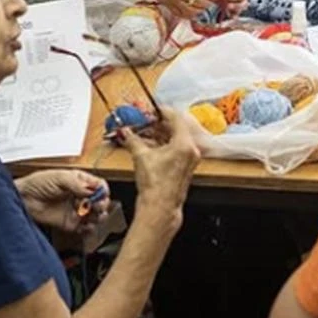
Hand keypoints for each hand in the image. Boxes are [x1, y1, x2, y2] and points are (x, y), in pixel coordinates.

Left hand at [16, 169, 110, 234]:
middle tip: (97, 207)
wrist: (23, 199)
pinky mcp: (70, 224)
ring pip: (96, 215)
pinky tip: (87, 225)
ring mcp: (75, 210)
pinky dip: (90, 229)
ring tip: (94, 216)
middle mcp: (80, 196)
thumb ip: (76, 184)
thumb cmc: (37, 183)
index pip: (99, 186)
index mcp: (80, 181)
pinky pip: (85, 228)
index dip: (102, 191)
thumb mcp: (59, 177)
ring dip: (98, 217)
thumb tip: (90, 191)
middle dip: (102, 204)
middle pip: (100, 201)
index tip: (101, 195)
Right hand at [119, 107, 200, 226]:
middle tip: (146, 120)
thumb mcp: (141, 157)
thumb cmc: (155, 186)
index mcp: (184, 144)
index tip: (152, 109)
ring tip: (146, 131)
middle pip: (177, 127)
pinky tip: (152, 144)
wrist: (160, 208)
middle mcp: (191, 150)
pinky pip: (177, 147)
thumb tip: (126, 132)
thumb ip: (133, 140)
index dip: (162, 111)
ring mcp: (190, 159)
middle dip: (160, 123)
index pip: (176, 118)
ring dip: (161, 133)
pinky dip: (165, 143)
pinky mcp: (186, 166)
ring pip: (177, 138)